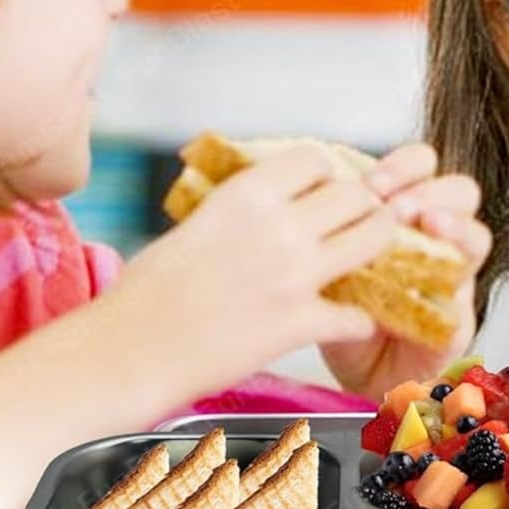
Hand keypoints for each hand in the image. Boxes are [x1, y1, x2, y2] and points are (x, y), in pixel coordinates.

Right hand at [111, 142, 396, 399]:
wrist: (131, 349)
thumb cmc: (146, 291)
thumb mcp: (192, 224)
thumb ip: (239, 210)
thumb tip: (265, 204)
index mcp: (245, 194)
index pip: (314, 158)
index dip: (325, 174)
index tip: (322, 190)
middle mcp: (278, 225)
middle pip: (356, 194)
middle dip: (361, 206)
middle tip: (354, 224)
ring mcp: (294, 275)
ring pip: (374, 239)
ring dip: (377, 247)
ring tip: (367, 261)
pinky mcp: (300, 324)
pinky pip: (357, 315)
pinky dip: (358, 321)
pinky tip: (347, 322)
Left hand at [319, 142, 490, 401]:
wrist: (352, 370)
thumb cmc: (341, 306)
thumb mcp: (329, 257)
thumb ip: (330, 228)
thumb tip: (307, 195)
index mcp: (406, 213)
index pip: (422, 167)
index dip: (403, 166)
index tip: (371, 184)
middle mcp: (437, 239)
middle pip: (462, 191)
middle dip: (431, 191)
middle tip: (397, 207)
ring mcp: (452, 280)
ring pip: (477, 237)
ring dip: (454, 227)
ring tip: (427, 227)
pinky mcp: (454, 326)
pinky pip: (464, 304)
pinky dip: (448, 295)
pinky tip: (428, 294)